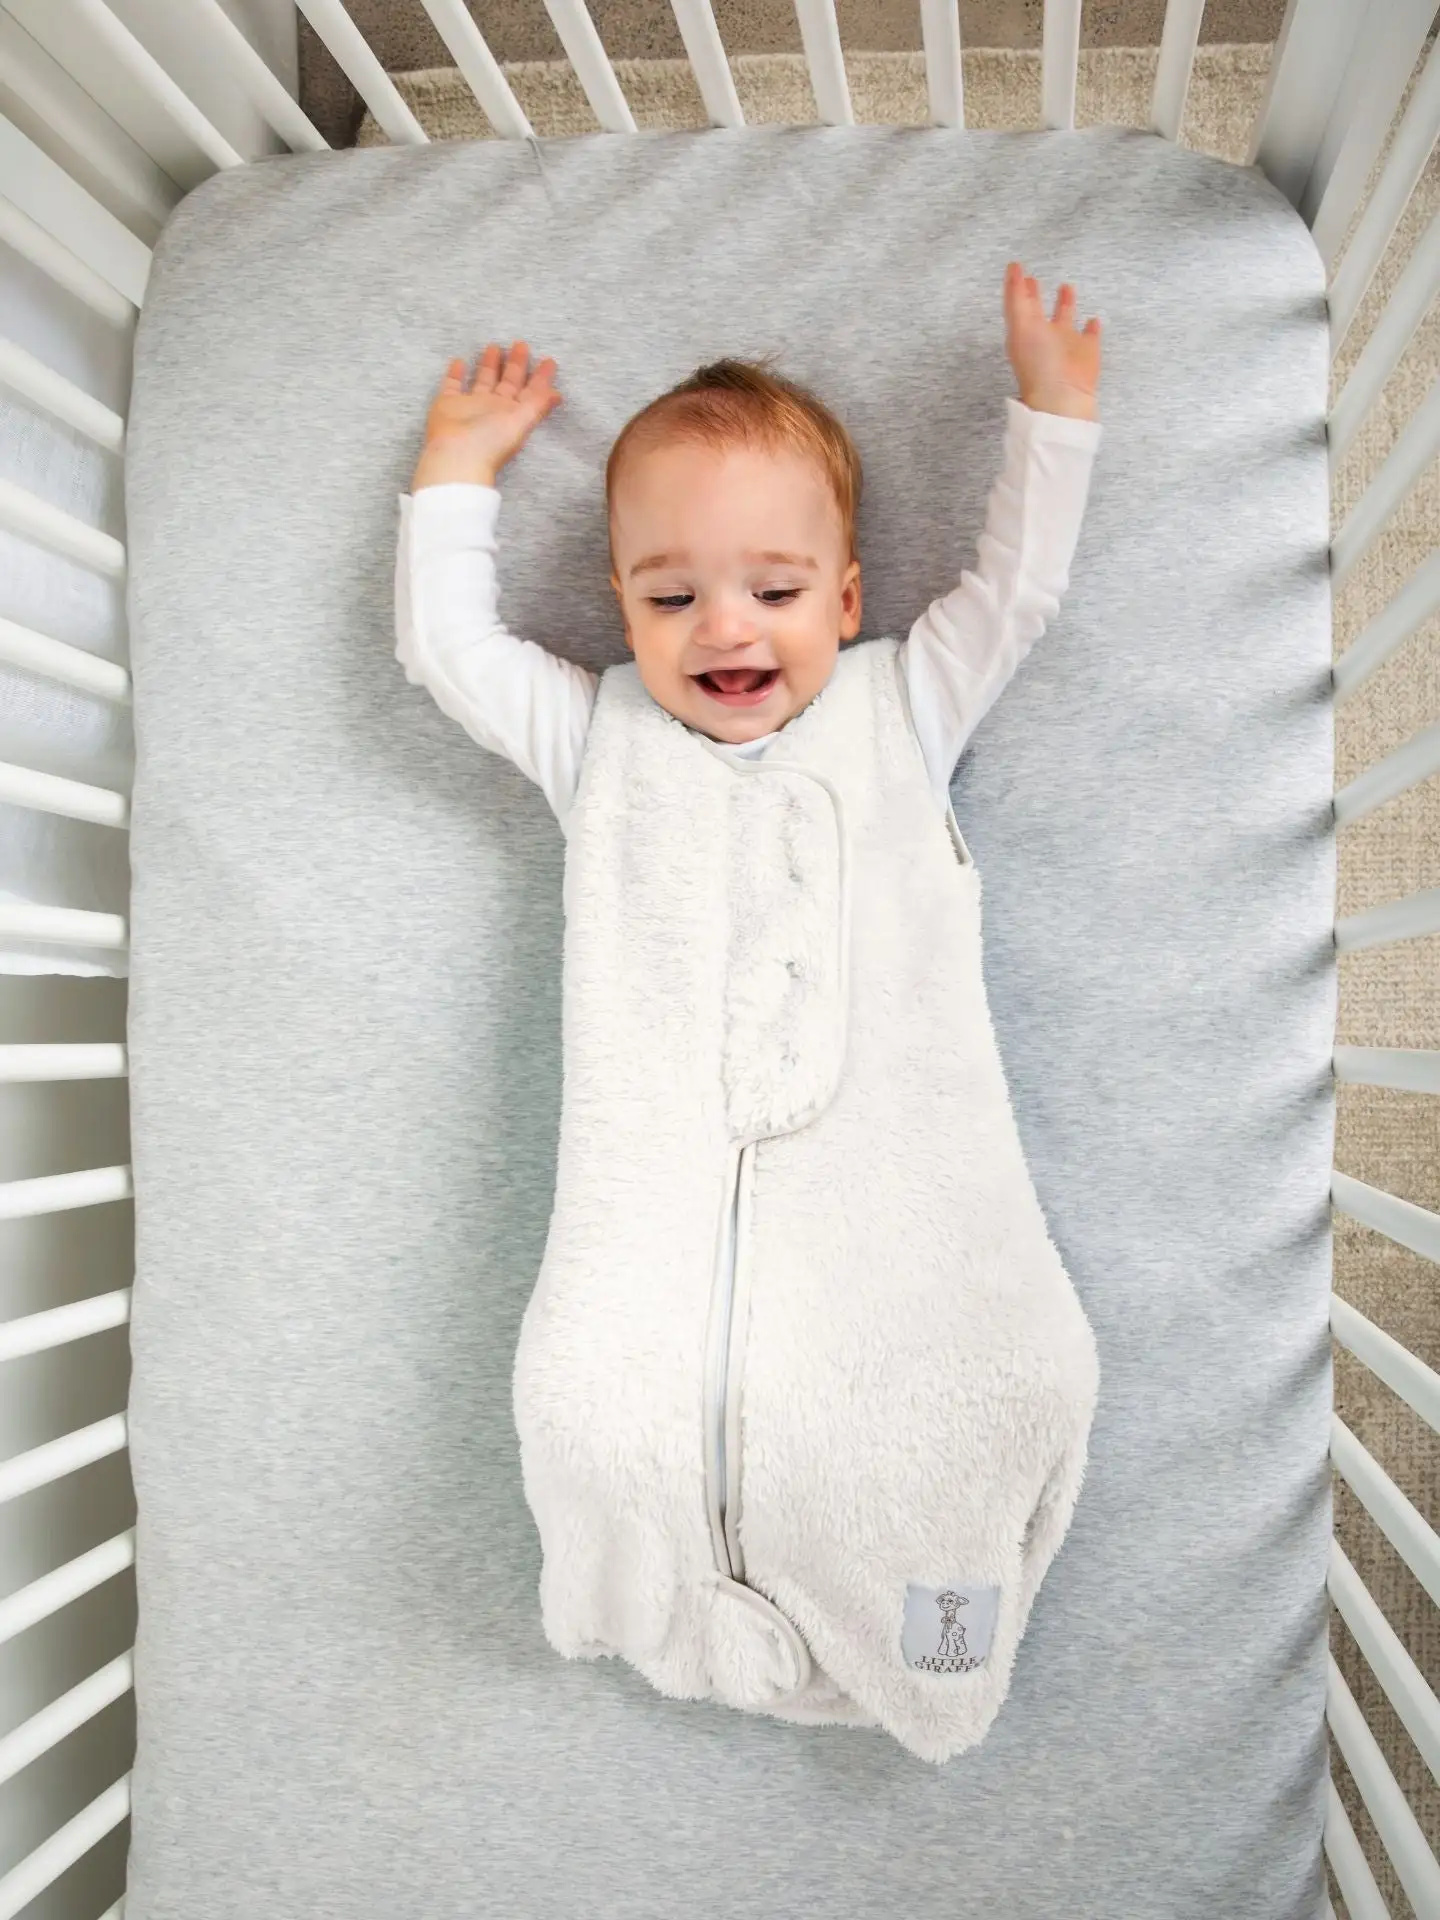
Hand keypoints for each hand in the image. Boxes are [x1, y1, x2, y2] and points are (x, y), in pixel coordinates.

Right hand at [412, 341, 561, 489]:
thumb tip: (558, 394)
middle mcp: (494, 408)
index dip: (541, 378)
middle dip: (515, 364)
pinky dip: (455, 374)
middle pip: (507, 382)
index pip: (530, 392)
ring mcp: (471, 406)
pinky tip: (459, 361)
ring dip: (489, 365)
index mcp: (513, 413)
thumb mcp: (521, 421)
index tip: (549, 360)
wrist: (456, 455)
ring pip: (482, 380)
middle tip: (521, 344)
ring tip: (494, 346)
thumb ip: (539, 404)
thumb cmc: (491, 440)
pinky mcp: (448, 404)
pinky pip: (452, 385)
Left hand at [1003, 263, 1100, 420]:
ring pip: (1065, 319)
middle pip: (1038, 312)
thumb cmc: (1038, 362)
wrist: (1063, 396)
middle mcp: (1044, 336)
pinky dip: (1092, 328)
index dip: (1016, 287)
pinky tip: (1093, 320)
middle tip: (1034, 279)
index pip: (1018, 305)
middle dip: (1035, 295)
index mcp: (1024, 331)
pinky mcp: (1087, 351)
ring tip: (1066, 286)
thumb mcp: (1020, 326)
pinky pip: (1090, 336)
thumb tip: (1012, 268)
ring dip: (1066, 304)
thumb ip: (1016, 297)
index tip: (1016, 267)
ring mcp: (1066, 344)